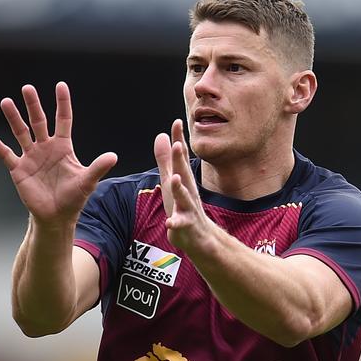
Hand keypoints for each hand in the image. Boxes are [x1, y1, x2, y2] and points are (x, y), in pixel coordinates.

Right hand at [0, 82, 116, 225]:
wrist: (57, 216)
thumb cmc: (74, 198)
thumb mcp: (87, 181)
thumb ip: (98, 168)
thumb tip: (113, 156)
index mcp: (63, 147)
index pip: (63, 120)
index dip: (62, 103)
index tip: (60, 85)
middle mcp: (46, 148)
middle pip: (39, 121)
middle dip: (33, 105)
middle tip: (27, 88)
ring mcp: (31, 157)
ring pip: (21, 132)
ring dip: (13, 118)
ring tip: (6, 102)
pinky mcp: (19, 169)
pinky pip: (5, 154)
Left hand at [154, 119, 212, 250]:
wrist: (198, 237)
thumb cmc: (183, 207)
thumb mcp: (171, 181)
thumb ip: (165, 160)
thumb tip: (162, 135)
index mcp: (183, 179)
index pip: (181, 157)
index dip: (179, 140)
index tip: (177, 122)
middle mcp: (188, 191)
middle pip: (184, 173)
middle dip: (180, 158)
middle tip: (178, 143)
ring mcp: (188, 208)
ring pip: (184, 197)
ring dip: (180, 188)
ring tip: (174, 178)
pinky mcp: (186, 226)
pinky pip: (180, 224)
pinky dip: (176, 223)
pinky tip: (170, 223)